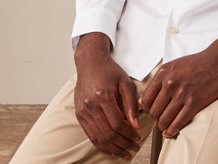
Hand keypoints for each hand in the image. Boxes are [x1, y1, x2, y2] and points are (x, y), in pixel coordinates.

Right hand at [74, 32, 140, 160]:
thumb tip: (136, 125)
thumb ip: (131, 104)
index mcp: (103, 96)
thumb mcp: (125, 82)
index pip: (117, 124)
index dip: (129, 134)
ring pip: (98, 138)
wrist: (90, 62)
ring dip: (112, 149)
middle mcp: (90, 105)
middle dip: (123, 145)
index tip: (138, 138)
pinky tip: (111, 149)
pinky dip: (101, 145)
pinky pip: (90, 135)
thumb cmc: (109, 71)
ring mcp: (83, 111)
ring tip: (125, 154)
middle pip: (107, 134)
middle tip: (134, 149)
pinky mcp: (79, 115)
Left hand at [139, 31, 217, 137]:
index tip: (152, 111)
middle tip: (160, 118)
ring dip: (163, 126)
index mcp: (164, 73)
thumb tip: (142, 101)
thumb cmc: (197, 63)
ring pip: (164, 119)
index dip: (147, 108)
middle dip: (155, 118)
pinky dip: (172, 131)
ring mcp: (182, 93)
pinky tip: (171, 132)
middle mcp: (170, 83)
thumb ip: (159, 81)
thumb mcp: (174, 66)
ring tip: (165, 126)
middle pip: (153, 111)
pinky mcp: (194, 102)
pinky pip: (178, 122)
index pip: (146, 98)